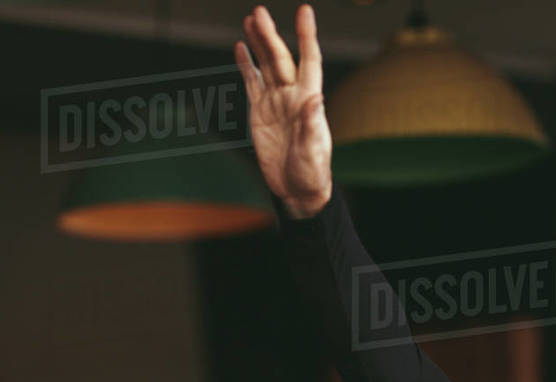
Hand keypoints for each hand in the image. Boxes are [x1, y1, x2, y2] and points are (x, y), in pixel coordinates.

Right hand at [234, 4, 331, 218]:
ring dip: (259, 42)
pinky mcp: (260, 112)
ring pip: (266, 65)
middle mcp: (292, 95)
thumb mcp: (313, 151)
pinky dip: (246, 65)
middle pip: (281, 58)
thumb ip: (312, 124)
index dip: (306, 36)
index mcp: (309, 100)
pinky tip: (241, 47)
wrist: (296, 190)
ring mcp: (275, 102)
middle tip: (258, 12)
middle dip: (270, 35)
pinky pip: (252, 82)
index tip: (304, 11)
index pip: (310, 60)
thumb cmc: (312, 172)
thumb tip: (315, 98)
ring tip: (251, 19)